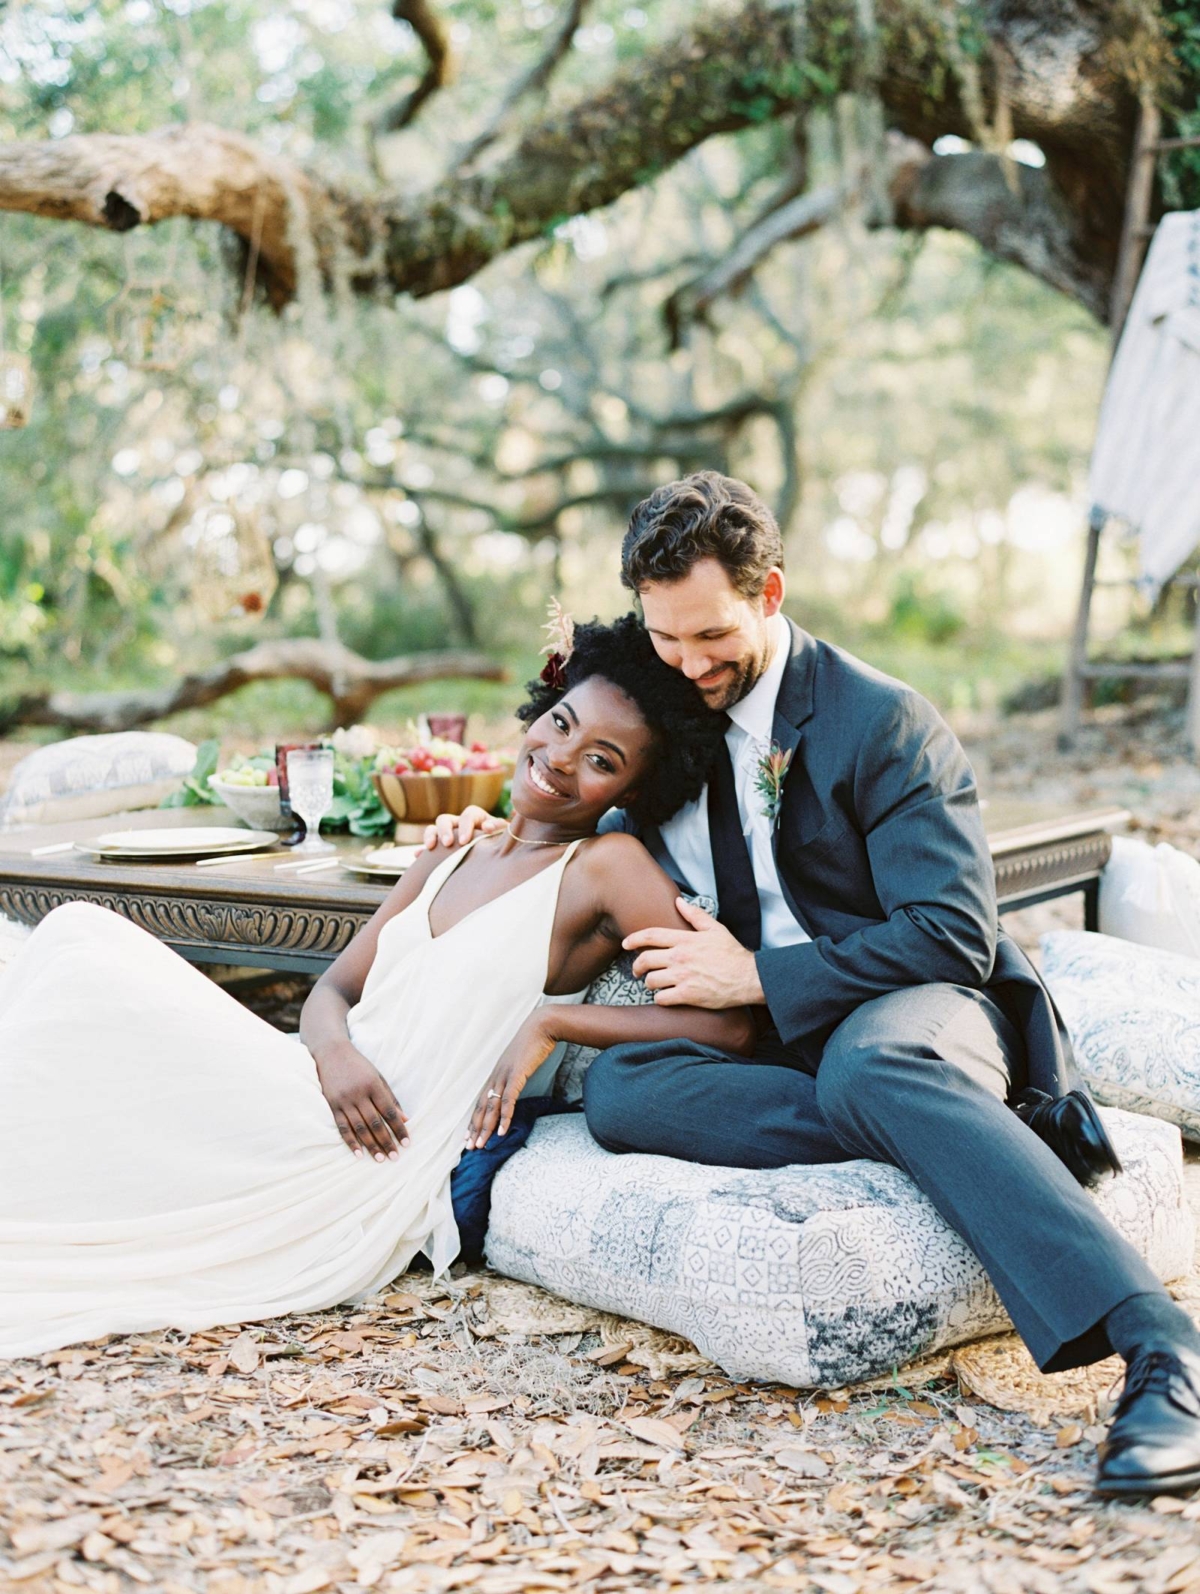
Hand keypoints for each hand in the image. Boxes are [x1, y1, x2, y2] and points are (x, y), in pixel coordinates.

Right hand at [314, 1040, 408, 1160]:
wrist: (331, 1053)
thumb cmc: (359, 1066)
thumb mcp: (378, 1076)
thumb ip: (390, 1097)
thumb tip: (404, 1118)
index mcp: (373, 1085)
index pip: (389, 1111)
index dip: (399, 1128)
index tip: (407, 1143)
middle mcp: (359, 1093)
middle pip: (375, 1122)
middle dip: (386, 1141)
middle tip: (395, 1157)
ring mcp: (344, 1100)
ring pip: (359, 1128)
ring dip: (371, 1145)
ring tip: (381, 1159)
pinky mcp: (332, 1105)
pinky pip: (342, 1127)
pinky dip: (351, 1141)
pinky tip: (358, 1154)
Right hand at [421, 805, 505, 852]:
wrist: (496, 852)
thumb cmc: (499, 839)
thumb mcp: (502, 832)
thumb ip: (498, 827)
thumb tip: (487, 827)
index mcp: (475, 817)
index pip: (468, 815)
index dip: (465, 826)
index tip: (464, 841)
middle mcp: (458, 823)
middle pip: (445, 819)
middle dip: (444, 830)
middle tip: (447, 843)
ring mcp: (448, 834)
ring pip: (433, 828)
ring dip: (430, 836)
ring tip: (430, 848)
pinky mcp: (441, 847)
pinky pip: (427, 846)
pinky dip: (422, 851)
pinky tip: (417, 857)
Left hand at [466, 1011, 556, 1149]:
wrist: (541, 1027)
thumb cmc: (533, 1044)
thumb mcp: (520, 1063)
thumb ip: (515, 1076)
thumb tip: (514, 1087)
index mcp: (496, 1075)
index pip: (481, 1102)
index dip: (475, 1120)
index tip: (469, 1136)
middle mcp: (496, 1077)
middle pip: (481, 1107)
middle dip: (475, 1129)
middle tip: (469, 1147)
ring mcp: (505, 1076)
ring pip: (491, 1107)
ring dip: (485, 1128)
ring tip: (481, 1145)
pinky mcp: (516, 1075)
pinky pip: (508, 1100)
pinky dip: (504, 1117)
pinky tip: (501, 1131)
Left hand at [624, 898, 764, 1007]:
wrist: (748, 978)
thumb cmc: (732, 954)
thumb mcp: (715, 929)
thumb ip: (695, 915)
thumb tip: (678, 902)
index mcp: (685, 940)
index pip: (651, 935)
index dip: (634, 939)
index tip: (626, 943)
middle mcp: (680, 957)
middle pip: (645, 960)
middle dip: (637, 966)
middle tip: (637, 971)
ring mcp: (683, 977)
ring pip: (651, 981)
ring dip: (649, 984)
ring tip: (654, 984)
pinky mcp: (688, 996)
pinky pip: (662, 999)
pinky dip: (659, 999)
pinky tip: (665, 997)